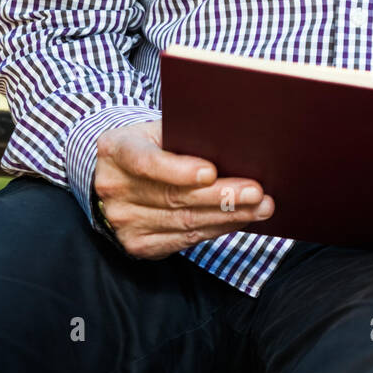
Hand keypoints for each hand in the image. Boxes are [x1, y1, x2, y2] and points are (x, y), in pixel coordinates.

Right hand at [93, 119, 274, 259]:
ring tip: (260, 207)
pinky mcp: (136, 244)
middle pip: (172, 196)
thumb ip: (184, 133)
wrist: (121, 173)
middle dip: (220, 195)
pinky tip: (238, 220)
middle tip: (256, 192)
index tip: (211, 171)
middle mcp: (113, 187)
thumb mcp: (158, 129)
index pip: (146, 161)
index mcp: (115, 149)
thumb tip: (233, 137)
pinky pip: (183, 240)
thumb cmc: (153, 144)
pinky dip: (215, 229)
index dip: (179, 169)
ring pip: (183, 221)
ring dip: (227, 216)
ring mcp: (122, 220)